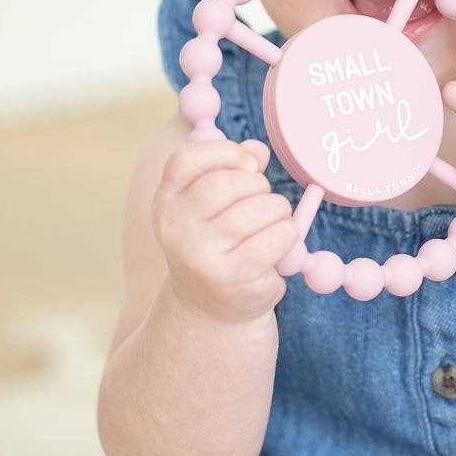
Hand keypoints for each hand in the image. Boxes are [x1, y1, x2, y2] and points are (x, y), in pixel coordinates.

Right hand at [153, 137, 300, 324]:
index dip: (224, 152)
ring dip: (279, 209)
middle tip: (266, 198)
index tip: (249, 164)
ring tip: (276, 220)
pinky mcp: (230, 278)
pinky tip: (283, 240)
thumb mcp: (215, 205)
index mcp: (167, 200)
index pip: (186, 160)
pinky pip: (274, 240)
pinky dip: (288, 233)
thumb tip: (257, 150)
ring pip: (256, 210)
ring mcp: (200, 256)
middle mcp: (176, 228)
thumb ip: (236, 169)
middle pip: (226, 184)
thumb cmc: (218, 242)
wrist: (208, 306)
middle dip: (259, 184)